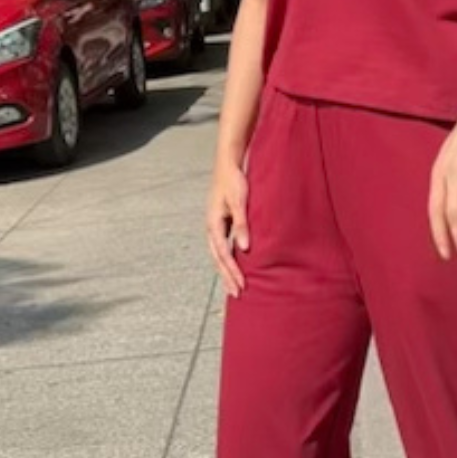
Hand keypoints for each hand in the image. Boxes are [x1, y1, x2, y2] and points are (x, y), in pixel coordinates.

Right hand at [206, 159, 249, 296]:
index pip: (223, 254)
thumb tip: (244, 248)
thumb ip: (242, 224)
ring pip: (219, 254)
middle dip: (227, 277)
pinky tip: (236, 265)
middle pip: (218, 259)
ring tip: (235, 285)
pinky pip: (223, 246)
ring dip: (227, 270)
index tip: (242, 286)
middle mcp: (212, 228)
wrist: (228, 164)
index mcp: (213, 224)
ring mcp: (216, 225)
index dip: (232, 271)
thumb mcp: (239, 202)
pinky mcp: (222, 222)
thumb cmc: (234, 180)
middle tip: (237, 294)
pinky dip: (229, 258)